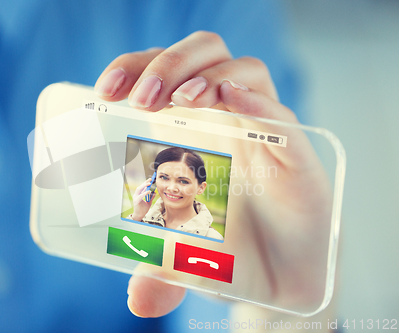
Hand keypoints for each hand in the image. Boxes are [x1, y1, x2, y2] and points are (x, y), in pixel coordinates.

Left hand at [95, 31, 333, 322]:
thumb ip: (159, 275)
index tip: (105, 90)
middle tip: (139, 99)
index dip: (133, 68)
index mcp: (190, 130)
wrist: (283, 279)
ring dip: (203, 76)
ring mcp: (261, 132)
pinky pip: (278, 114)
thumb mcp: (184, 261)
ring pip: (239, 70)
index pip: (161, 74)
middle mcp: (225, 121)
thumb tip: (136, 301)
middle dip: (166, 65)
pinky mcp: (294, 152)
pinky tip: (228, 100)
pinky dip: (253, 101)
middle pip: (200, 56)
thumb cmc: (230, 255)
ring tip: (179, 102)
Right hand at [130, 178, 154, 220]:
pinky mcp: (136, 201)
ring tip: (149, 183)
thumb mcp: (148, 202)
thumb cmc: (143, 209)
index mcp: (138, 195)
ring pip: (139, 189)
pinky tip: (148, 191)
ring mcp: (135, 198)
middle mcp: (136, 195)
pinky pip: (140, 196)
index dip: (145, 183)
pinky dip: (144, 193)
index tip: (150, 179)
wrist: (140, 215)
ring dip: (144, 186)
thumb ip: (151, 197)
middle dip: (145, 183)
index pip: (142, 187)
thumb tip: (154, 193)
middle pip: (140, 187)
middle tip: (150, 180)